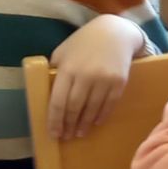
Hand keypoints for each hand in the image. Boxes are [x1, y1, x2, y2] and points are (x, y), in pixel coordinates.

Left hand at [50, 17, 143, 140]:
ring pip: (92, 109)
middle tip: (66, 136)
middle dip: (69, 125)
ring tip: (80, 133)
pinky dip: (101, 116)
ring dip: (84, 124)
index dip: (54, 120)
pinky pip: (108, 105)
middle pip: (74, 108)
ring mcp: (104, 79)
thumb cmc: (84, 42)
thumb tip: (48, 92)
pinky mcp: (119, 82)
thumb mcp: (64, 51)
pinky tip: (95, 123)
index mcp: (67, 68)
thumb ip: (56, 70)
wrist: (115, 32)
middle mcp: (85, 75)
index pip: (58, 101)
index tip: (53, 133)